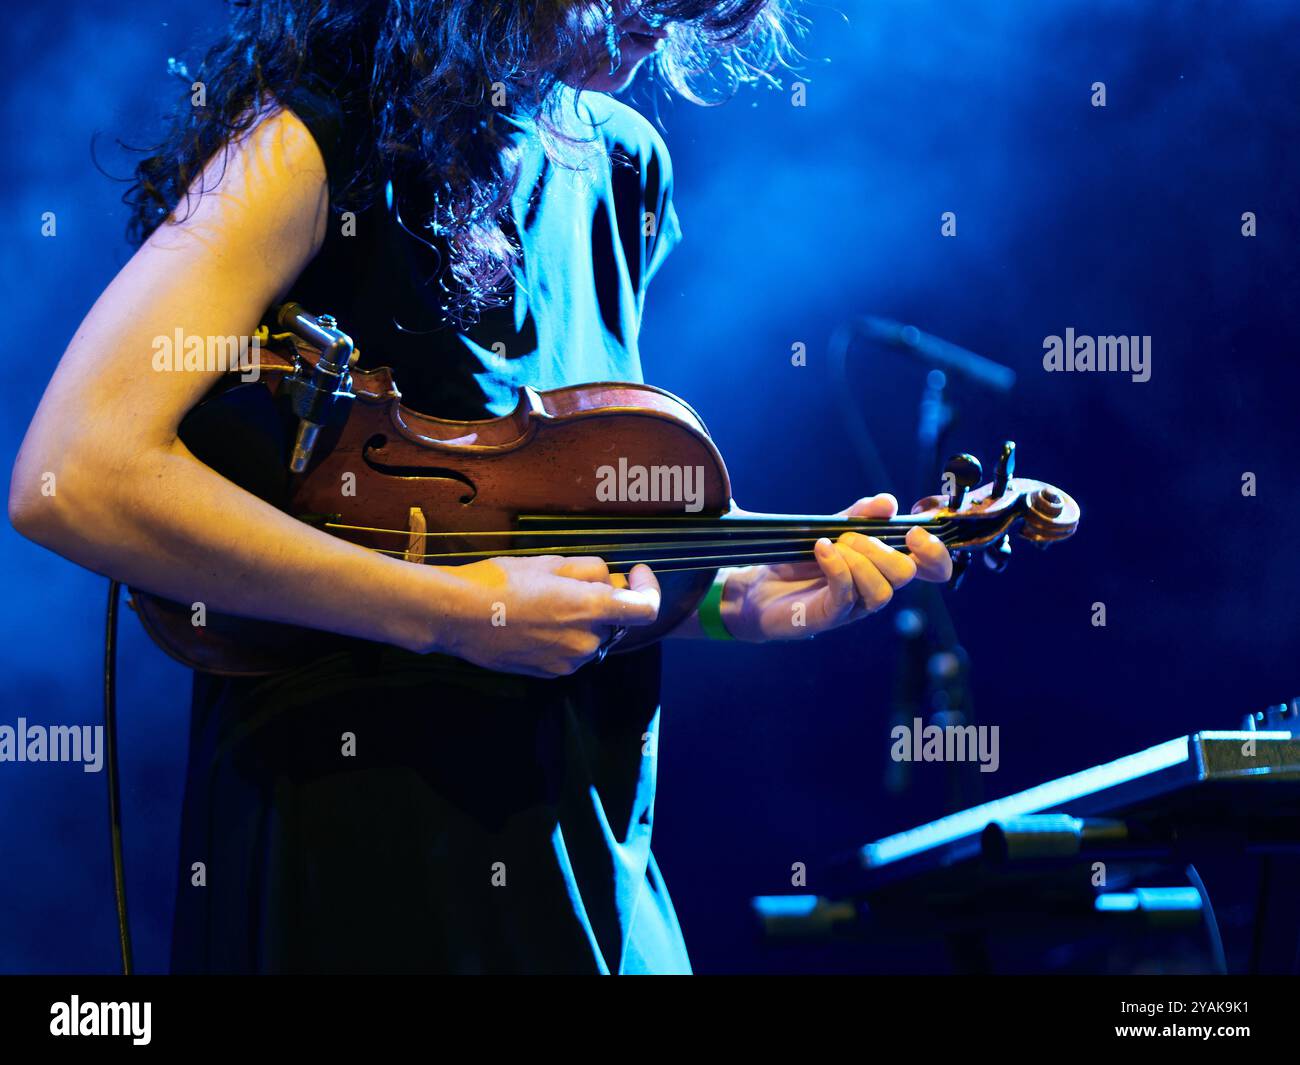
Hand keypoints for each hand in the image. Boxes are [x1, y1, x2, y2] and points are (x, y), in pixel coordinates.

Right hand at [431, 555, 660, 676]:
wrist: (455, 616)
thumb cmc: (500, 582)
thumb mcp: (550, 563)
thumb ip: (592, 571)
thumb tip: (612, 580)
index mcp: (592, 609)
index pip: (646, 609)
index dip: (648, 587)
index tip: (635, 574)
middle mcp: (587, 643)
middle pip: (615, 620)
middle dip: (603, 599)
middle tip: (569, 581)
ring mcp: (569, 663)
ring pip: (592, 636)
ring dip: (582, 619)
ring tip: (545, 601)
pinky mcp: (550, 674)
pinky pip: (571, 652)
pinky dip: (564, 636)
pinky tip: (535, 621)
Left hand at [720, 494, 951, 641]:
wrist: (757, 586)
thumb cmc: (800, 560)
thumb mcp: (830, 528)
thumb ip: (859, 515)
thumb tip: (888, 502)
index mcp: (884, 567)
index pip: (930, 569)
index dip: (936, 554)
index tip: (915, 533)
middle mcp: (875, 588)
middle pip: (906, 574)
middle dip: (881, 547)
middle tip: (849, 536)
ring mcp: (855, 606)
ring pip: (882, 591)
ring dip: (859, 559)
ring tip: (831, 545)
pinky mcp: (830, 616)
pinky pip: (846, 594)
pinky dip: (837, 566)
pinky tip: (821, 549)